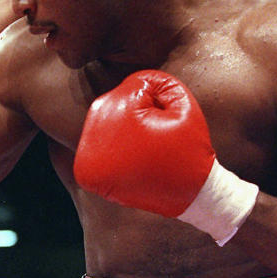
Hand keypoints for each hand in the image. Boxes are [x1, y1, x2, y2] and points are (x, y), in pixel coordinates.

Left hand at [72, 70, 256, 244]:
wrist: (193, 196)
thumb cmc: (189, 148)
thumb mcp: (183, 104)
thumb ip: (156, 81)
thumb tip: (129, 83)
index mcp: (113, 114)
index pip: (131, 88)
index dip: (157, 102)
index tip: (167, 123)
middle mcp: (89, 137)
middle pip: (112, 106)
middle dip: (135, 115)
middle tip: (156, 138)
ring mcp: (83, 159)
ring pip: (104, 125)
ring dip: (122, 131)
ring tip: (145, 149)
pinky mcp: (84, 175)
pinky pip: (98, 148)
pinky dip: (115, 150)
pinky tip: (133, 160)